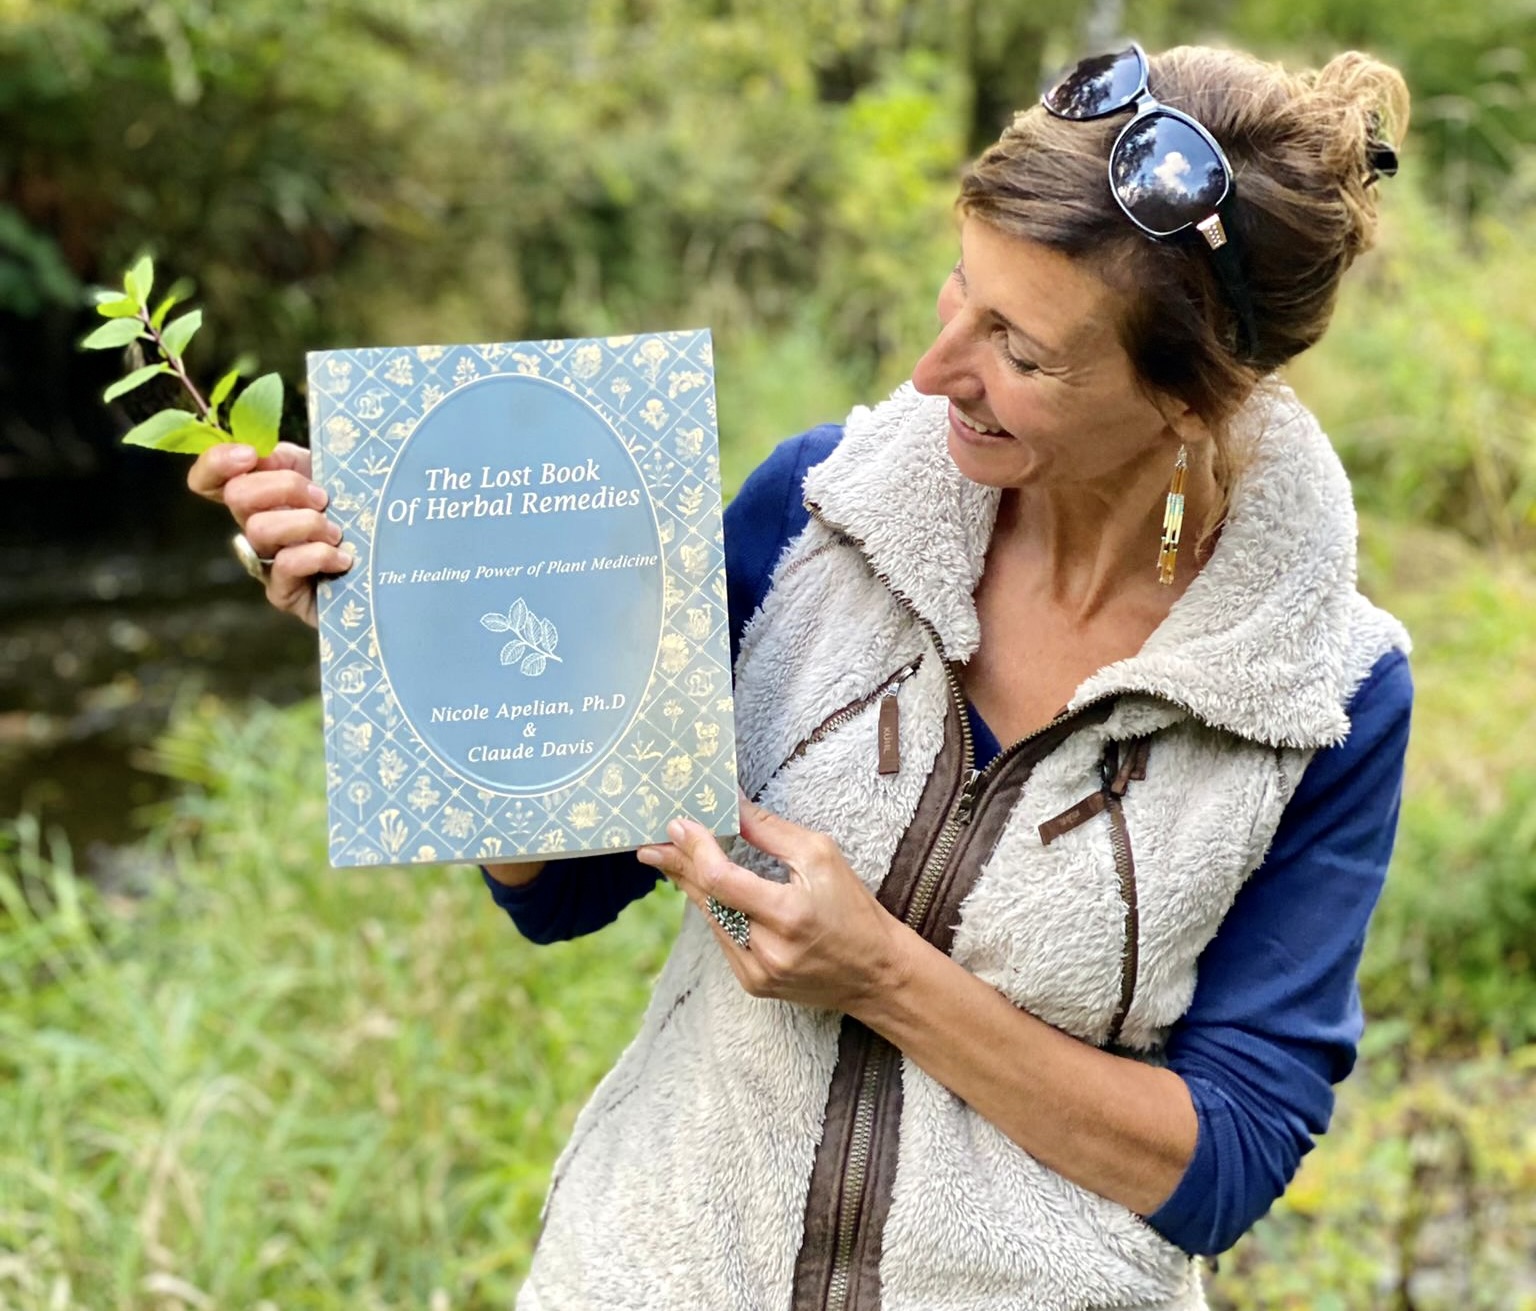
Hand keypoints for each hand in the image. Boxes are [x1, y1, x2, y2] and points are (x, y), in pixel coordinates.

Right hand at [188, 442, 351, 627]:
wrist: (385, 573)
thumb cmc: (358, 521)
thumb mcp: (330, 477)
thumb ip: (295, 459)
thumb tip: (266, 454)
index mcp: (262, 496)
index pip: (211, 479)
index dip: (217, 462)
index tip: (250, 455)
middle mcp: (256, 527)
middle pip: (236, 496)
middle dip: (284, 486)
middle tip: (322, 498)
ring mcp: (266, 562)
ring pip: (259, 529)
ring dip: (306, 523)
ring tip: (337, 532)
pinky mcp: (283, 593)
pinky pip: (286, 564)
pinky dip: (318, 554)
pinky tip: (343, 558)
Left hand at [638, 797, 911, 1014]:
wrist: (875, 973)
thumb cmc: (853, 908)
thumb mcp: (821, 857)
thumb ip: (770, 831)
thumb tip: (732, 802)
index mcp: (788, 914)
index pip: (722, 880)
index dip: (695, 851)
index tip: (678, 824)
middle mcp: (768, 949)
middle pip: (706, 900)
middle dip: (678, 867)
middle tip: (651, 845)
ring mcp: (757, 972)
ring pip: (710, 920)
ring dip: (691, 888)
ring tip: (670, 860)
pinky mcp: (753, 984)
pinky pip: (723, 939)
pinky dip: (714, 912)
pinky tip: (705, 891)